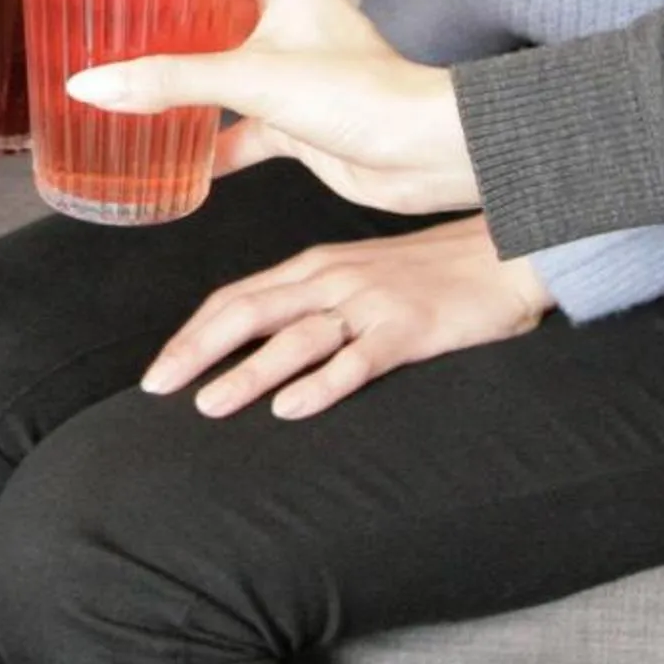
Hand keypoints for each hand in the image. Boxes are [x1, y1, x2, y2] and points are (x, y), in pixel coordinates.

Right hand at [65, 0, 480, 215]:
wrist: (423, 154)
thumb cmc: (363, 94)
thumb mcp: (250, 77)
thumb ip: (170, 81)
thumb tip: (94, 84)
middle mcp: (288, 23)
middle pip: (213, 13)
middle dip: (167, 26)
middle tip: (112, 28)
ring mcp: (291, 75)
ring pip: (223, 74)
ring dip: (184, 86)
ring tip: (127, 88)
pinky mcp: (296, 122)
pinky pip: (240, 130)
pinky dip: (210, 144)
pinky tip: (171, 158)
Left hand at [142, 216, 548, 419]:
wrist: (506, 254)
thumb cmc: (434, 271)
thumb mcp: (360, 273)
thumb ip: (313, 299)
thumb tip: (264, 337)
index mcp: (315, 266)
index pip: (236, 297)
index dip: (191, 333)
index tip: (157, 369)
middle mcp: (333, 280)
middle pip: (249, 312)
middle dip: (196, 351)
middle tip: (157, 387)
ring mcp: (370, 304)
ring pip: (294, 339)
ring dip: (247, 373)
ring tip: (209, 405)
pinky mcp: (408, 329)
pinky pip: (357, 360)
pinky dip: (321, 385)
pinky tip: (291, 408)